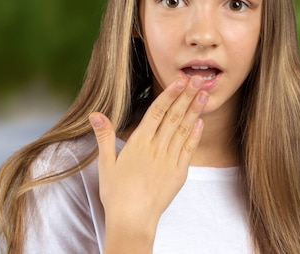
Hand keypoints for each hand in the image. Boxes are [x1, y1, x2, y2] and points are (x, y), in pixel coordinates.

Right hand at [89, 76, 207, 251]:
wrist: (132, 220)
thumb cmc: (116, 193)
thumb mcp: (106, 162)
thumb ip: (104, 136)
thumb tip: (95, 114)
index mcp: (139, 143)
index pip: (157, 112)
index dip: (170, 95)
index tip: (180, 81)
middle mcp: (156, 149)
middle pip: (174, 117)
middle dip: (187, 96)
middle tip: (199, 79)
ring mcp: (170, 161)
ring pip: (184, 130)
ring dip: (195, 111)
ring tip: (204, 94)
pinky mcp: (179, 174)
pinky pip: (189, 150)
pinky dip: (195, 135)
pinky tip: (200, 123)